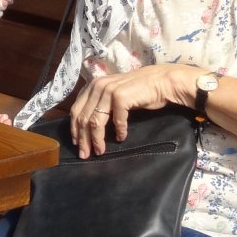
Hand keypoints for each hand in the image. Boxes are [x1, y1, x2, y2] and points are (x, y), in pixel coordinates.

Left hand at [69, 61, 196, 158]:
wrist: (162, 82)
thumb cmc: (138, 90)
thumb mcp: (113, 95)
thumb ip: (100, 104)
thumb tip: (86, 127)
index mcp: (93, 85)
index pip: (76, 110)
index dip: (74, 129)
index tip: (77, 144)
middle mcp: (98, 86)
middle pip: (83, 118)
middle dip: (83, 139)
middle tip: (85, 155)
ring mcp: (109, 90)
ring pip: (95, 121)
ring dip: (97, 139)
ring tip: (100, 151)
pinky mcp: (121, 97)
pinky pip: (117, 121)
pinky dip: (119, 131)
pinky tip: (121, 138)